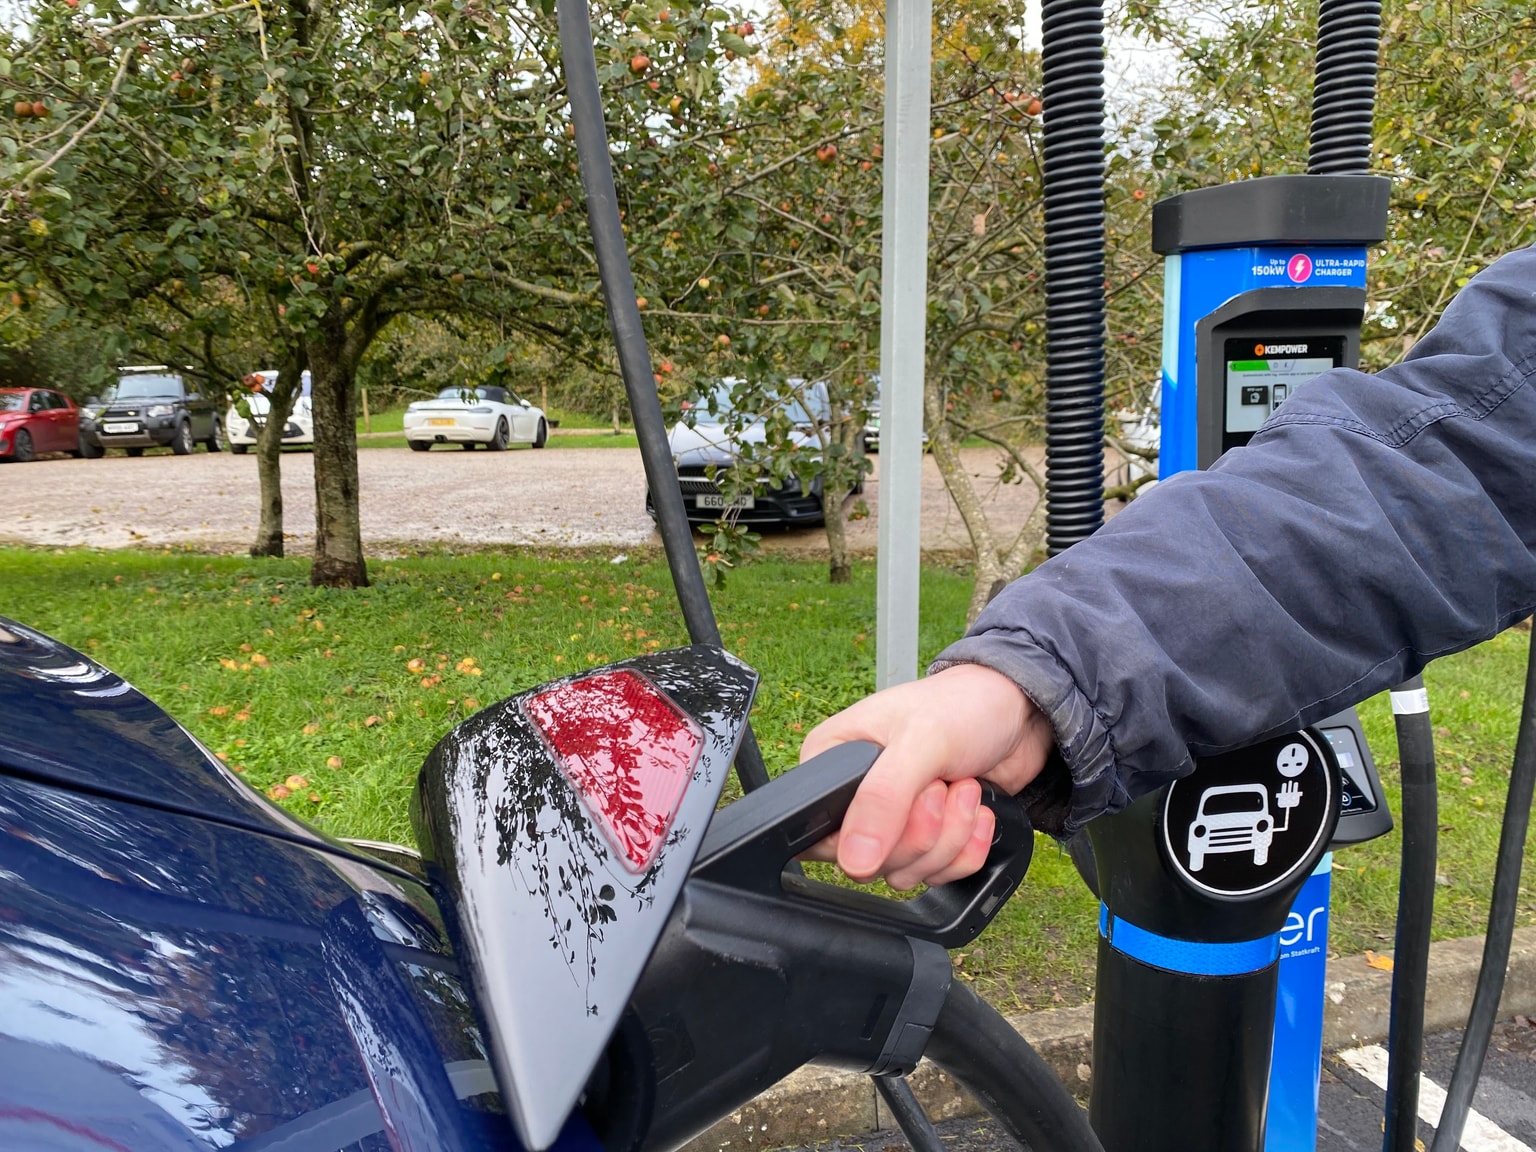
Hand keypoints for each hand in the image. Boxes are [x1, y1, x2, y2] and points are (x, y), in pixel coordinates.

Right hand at [797, 663, 1053, 889]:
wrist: (1015, 710)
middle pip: (870, 860)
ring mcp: (890, 820)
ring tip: (965, 788)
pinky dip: (967, 849)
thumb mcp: (921, 741)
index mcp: (830, 759)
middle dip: (924, 830)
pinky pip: (936, 875)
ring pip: (905, 871)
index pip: (823, 833)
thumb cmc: (962, 705)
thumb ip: (882, 798)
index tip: (912, 799)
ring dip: (950, 837)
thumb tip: (853, 860)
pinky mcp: (925, 838)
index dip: (870, 834)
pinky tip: (978, 812)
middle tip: (944, 785)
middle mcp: (854, 795)